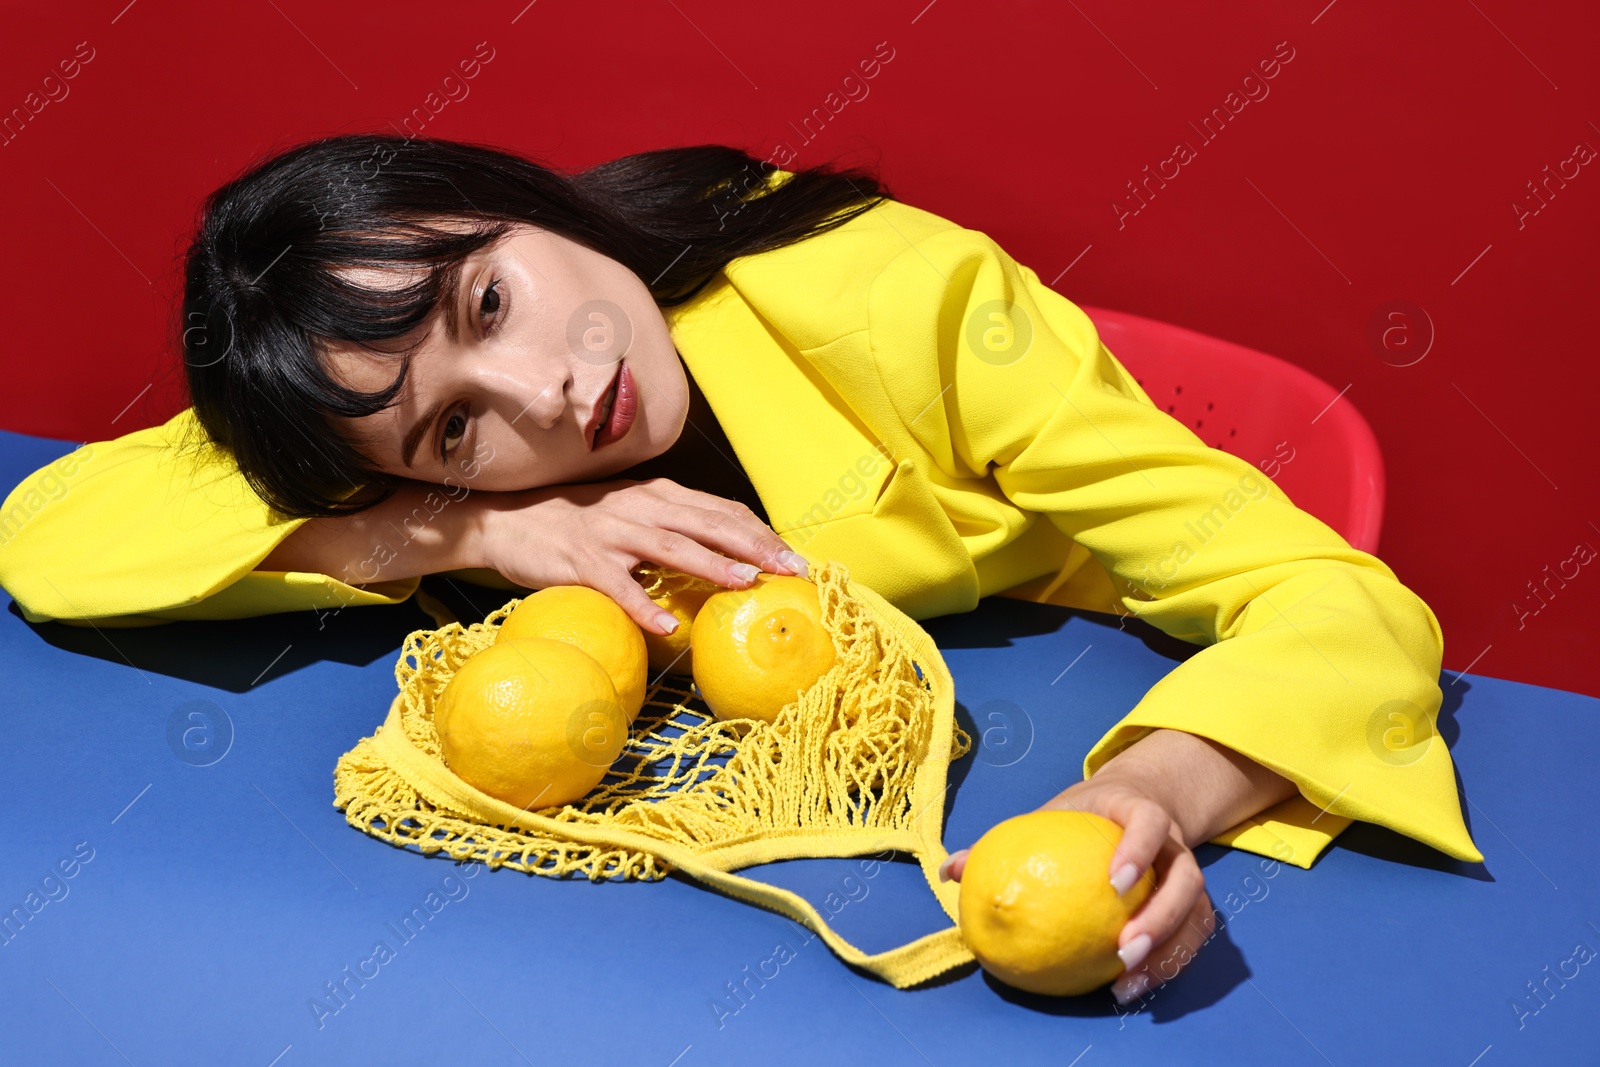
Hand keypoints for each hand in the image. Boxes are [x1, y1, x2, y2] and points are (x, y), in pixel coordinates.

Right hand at [474, 476, 807, 634]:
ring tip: (746, 584)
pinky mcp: (583, 560)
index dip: (760, 532)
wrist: (508, 520)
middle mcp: (641, 507)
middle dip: (755, 546)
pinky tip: (668, 627)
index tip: (794, 557)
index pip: (721, 510)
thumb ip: (674, 526)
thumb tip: (725, 554)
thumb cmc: (578, 522)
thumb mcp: (633, 514)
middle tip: (790, 570)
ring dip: (712, 565)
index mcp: (659, 495)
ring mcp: (612, 532)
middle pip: (708, 523)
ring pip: (672, 546)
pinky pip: (619, 585)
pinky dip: (644, 606)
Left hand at [939, 770, 1213, 1006]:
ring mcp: (1187, 875)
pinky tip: (1129, 987)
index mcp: (1139, 811)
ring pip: (1198, 915)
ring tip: (1129, 981)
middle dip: (1161, 917)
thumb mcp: (1048, 815)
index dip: (1138, 848)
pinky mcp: (1193, 905)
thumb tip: (951, 869)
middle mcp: (1173, 843)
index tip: (1116, 881)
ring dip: (1169, 951)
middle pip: (1186, 879)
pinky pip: (1190, 939)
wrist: (1137, 803)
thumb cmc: (1083, 813)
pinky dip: (1166, 964)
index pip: (1149, 822)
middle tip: (1124, 947)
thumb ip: (1003, 842)